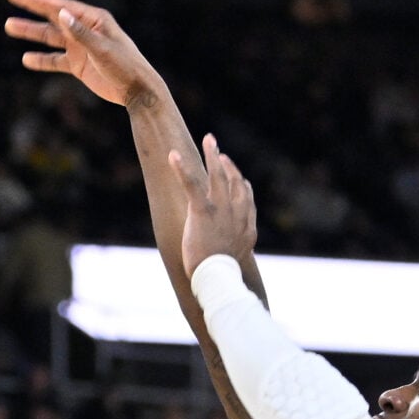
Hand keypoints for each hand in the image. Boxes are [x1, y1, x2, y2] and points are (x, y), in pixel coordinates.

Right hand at [3, 0, 160, 106]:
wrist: (136, 90)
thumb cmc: (125, 66)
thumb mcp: (102, 49)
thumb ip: (80, 33)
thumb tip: (60, 13)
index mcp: (93, 20)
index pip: (61, 6)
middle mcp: (85, 30)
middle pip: (52, 16)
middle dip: (31, 6)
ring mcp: (81, 47)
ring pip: (50, 37)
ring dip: (31, 32)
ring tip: (9, 26)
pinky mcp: (79, 64)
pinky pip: (55, 60)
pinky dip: (41, 60)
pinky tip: (26, 59)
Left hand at [168, 135, 258, 277]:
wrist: (221, 279)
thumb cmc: (226, 277)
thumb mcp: (235, 263)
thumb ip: (235, 251)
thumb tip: (235, 257)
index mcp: (246, 225)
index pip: (247, 197)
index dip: (241, 183)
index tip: (237, 175)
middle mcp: (237, 212)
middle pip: (234, 180)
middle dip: (226, 163)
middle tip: (218, 149)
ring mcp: (221, 210)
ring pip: (218, 176)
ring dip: (213, 155)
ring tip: (209, 139)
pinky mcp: (202, 211)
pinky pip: (191, 184)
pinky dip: (181, 168)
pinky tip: (172, 155)